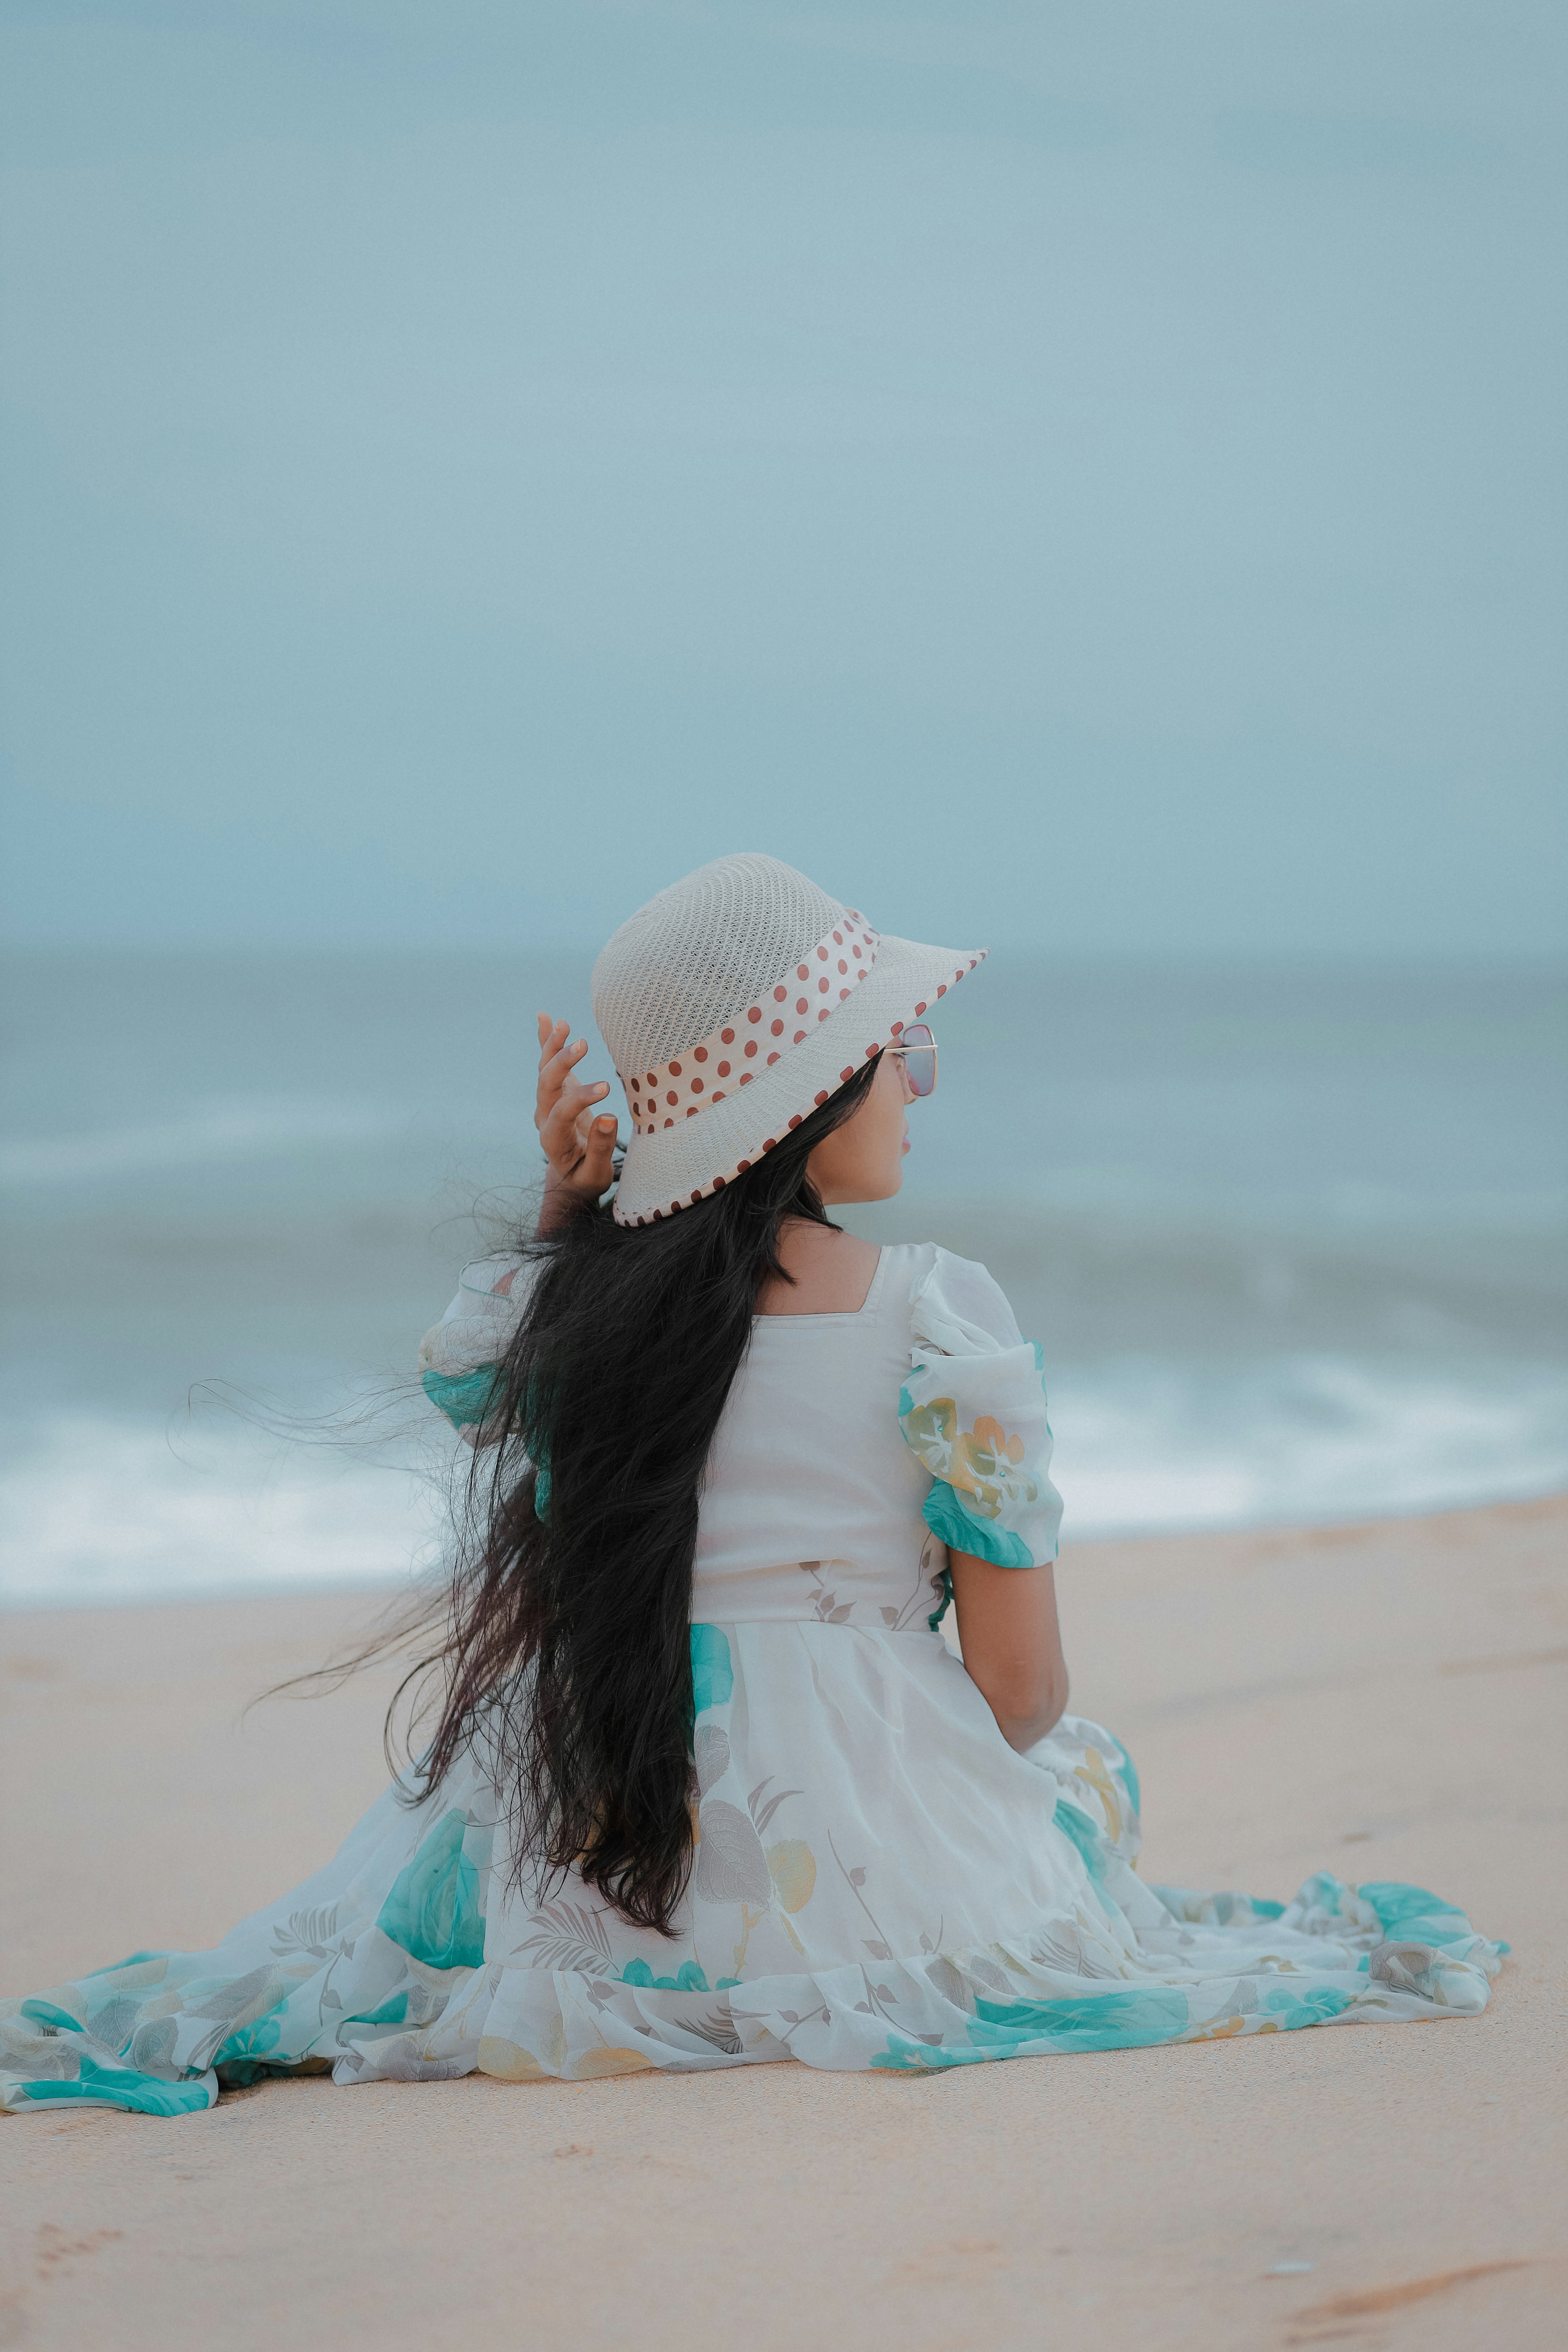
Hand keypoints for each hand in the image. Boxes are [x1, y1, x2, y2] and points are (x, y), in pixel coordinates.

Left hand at [534, 1012, 618, 1228]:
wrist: (570, 1178)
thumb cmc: (586, 1177)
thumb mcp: (595, 1174)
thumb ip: (600, 1149)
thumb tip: (609, 1117)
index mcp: (553, 1141)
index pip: (562, 1113)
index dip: (581, 1098)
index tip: (605, 1088)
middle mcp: (545, 1118)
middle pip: (546, 1086)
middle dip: (561, 1063)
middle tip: (583, 1044)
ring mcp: (548, 1103)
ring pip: (544, 1071)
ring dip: (552, 1047)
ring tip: (562, 1024)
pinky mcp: (557, 1092)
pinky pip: (548, 1064)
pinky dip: (546, 1042)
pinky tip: (545, 1018)